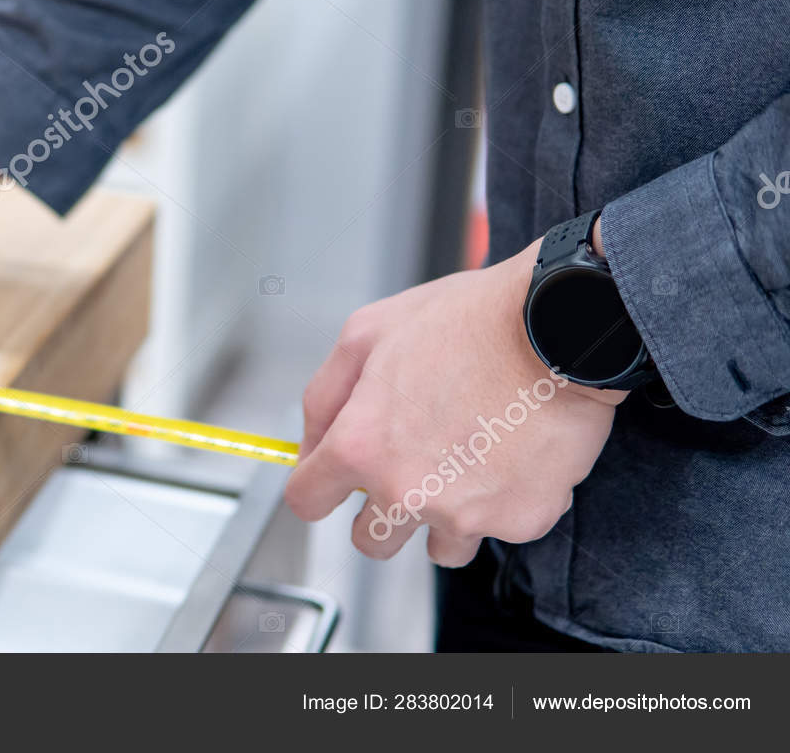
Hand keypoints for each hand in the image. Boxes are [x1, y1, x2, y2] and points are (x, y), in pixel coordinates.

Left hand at [283, 240, 624, 567]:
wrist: (560, 327)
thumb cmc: (467, 322)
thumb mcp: (367, 333)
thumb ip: (325, 398)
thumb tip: (310, 445)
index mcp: (360, 447)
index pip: (307, 502)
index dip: (319, 487)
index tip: (335, 481)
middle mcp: (406, 492)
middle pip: (371, 542)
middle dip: (383, 512)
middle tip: (412, 467)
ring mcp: (465, 514)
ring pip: (441, 546)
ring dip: (446, 515)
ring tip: (470, 458)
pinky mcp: (521, 521)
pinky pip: (501, 527)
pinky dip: (506, 500)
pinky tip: (514, 453)